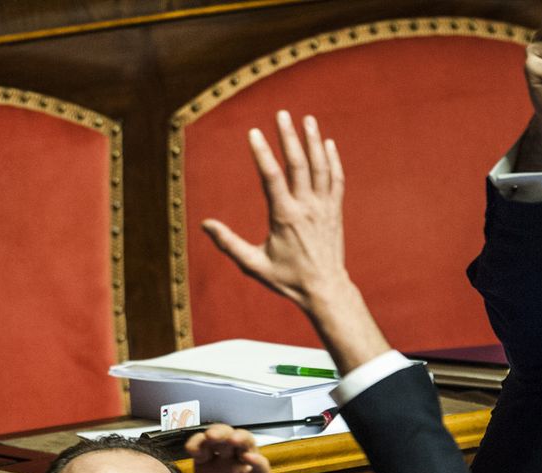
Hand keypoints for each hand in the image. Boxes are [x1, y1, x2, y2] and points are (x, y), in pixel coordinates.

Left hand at [174, 425, 285, 472]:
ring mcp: (245, 471)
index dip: (197, 442)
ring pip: (246, 445)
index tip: (192, 448)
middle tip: (211, 436)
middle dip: (218, 432)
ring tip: (232, 439)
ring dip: (240, 438)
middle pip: (224, 438)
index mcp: (208, 469)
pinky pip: (261, 467)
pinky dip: (257, 460)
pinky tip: (249, 459)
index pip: (202, 447)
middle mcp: (227, 465)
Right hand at [202, 110, 346, 310]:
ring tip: (306, 119)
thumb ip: (229, 244)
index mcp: (285, 217)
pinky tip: (326, 143)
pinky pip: (336, 179)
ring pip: (320, 167)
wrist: (325, 288)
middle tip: (282, 114)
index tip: (254, 132)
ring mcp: (324, 207)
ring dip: (313, 141)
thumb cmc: (287, 279)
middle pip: (299, 164)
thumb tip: (205, 225)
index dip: (262, 153)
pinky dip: (332, 159)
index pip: (272, 178)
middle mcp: (307, 208)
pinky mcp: (335, 211)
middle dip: (289, 136)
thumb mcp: (254, 265)